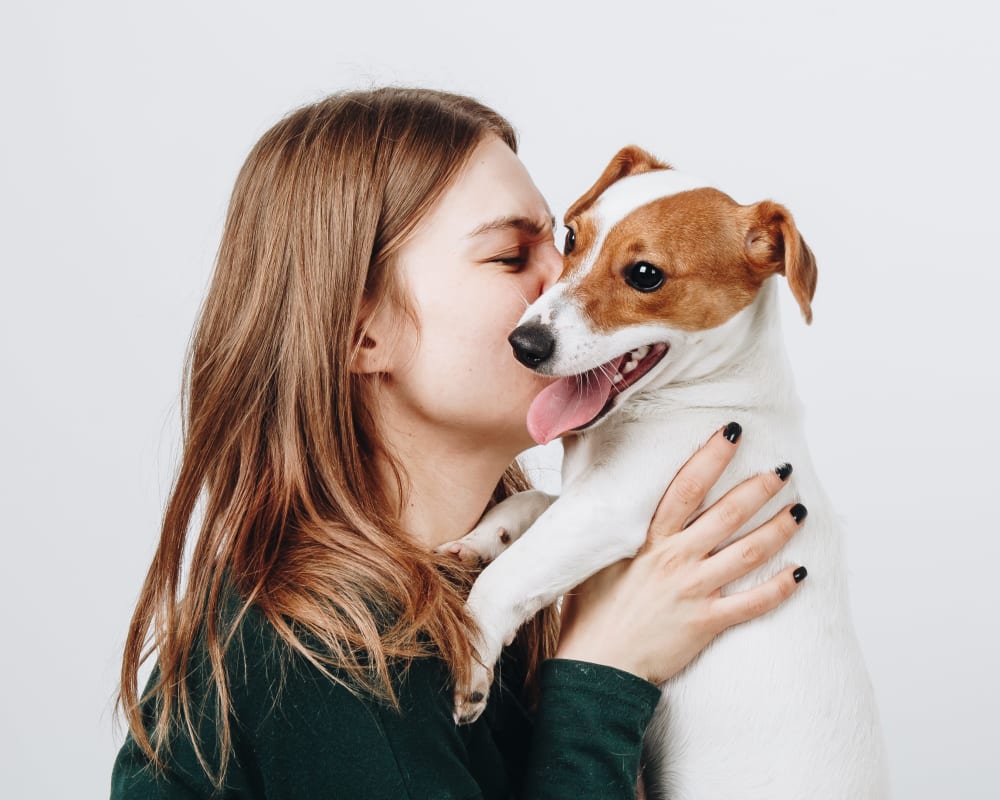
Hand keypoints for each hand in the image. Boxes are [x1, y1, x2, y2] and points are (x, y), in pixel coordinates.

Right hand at [555, 424, 806, 684]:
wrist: (596, 665)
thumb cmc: (590, 613)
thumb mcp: (596, 561)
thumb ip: (614, 534)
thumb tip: (615, 505)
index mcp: (647, 540)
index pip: (684, 487)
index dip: (709, 457)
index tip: (731, 433)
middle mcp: (674, 559)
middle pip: (726, 514)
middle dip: (758, 488)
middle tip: (783, 470)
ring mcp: (693, 590)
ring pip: (747, 553)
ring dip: (777, 530)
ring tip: (800, 512)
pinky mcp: (706, 622)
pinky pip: (752, 604)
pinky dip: (779, 589)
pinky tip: (800, 574)